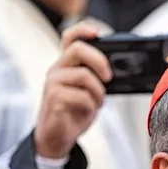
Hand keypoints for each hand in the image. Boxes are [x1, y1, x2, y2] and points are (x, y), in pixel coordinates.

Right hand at [34, 21, 111, 159]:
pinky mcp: (53, 98)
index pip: (70, 38)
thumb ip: (96, 78)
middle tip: (109, 77)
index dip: (83, 30)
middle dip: (99, 61)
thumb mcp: (89, 92)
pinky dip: (91, 105)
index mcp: (66, 64)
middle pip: (78, 49)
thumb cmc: (73, 112)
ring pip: (83, 76)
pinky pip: (81, 96)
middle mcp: (57, 69)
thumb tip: (114, 72)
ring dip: (98, 92)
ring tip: (98, 102)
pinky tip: (89, 111)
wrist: (57, 137)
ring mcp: (53, 83)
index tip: (98, 33)